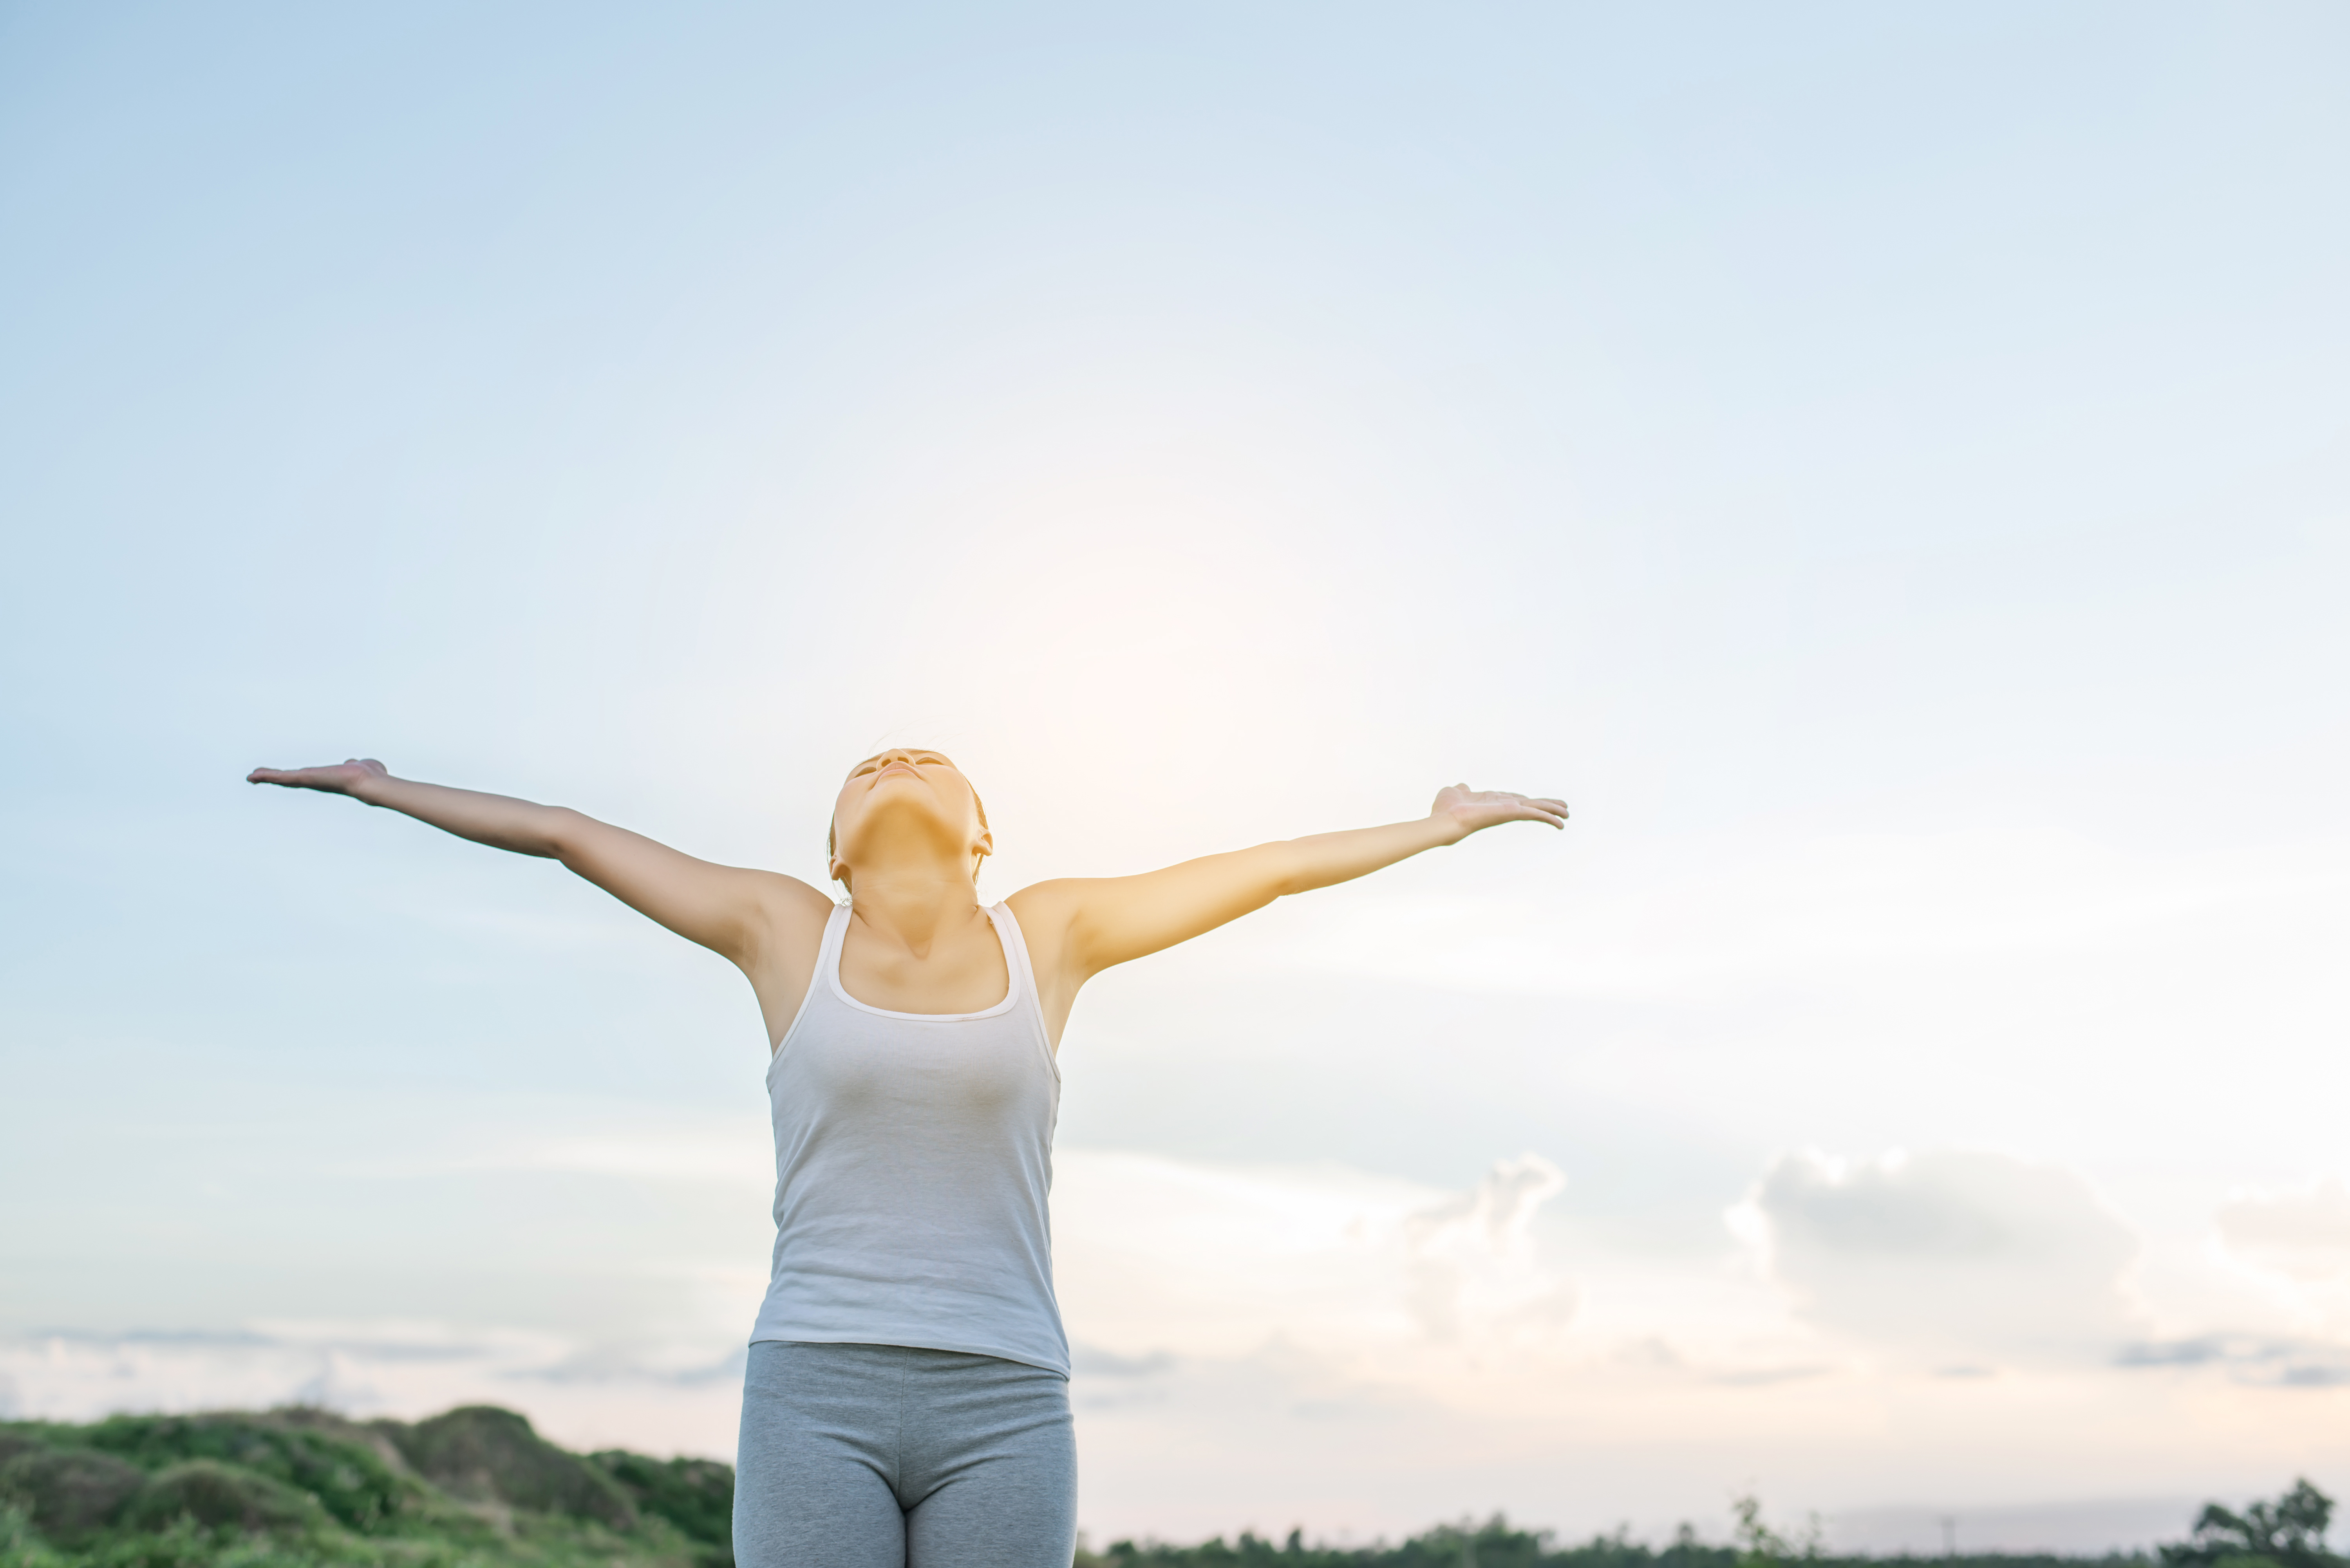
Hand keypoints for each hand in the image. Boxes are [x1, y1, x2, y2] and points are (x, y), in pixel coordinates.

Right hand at [246, 757, 388, 795]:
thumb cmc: (369, 774)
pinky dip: (267, 776)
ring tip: (251, 776)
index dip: (291, 778)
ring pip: (282, 779)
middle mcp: (314, 782)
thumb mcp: (358, 766)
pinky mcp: (304, 778)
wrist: (367, 781)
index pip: (303, 778)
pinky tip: (254, 775)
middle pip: (289, 780)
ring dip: (265, 777)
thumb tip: (354, 763)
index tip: (279, 777)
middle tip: (256, 778)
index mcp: (324, 779)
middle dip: (272, 778)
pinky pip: (282, 777)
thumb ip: (354, 764)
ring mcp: (308, 781)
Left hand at [1431, 783, 1567, 838]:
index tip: (1540, 802)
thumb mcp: (1454, 792)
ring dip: (1552, 811)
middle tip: (1564, 810)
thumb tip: (1462, 787)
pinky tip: (1560, 820)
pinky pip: (1534, 813)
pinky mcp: (1511, 813)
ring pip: (1536, 809)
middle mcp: (1503, 807)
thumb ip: (1461, 789)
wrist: (1444, 820)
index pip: (1516, 800)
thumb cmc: (1445, 809)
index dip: (1529, 800)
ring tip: (1567, 814)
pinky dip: (1548, 815)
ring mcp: (1508, 811)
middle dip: (1547, 806)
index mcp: (1493, 802)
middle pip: (1530, 805)